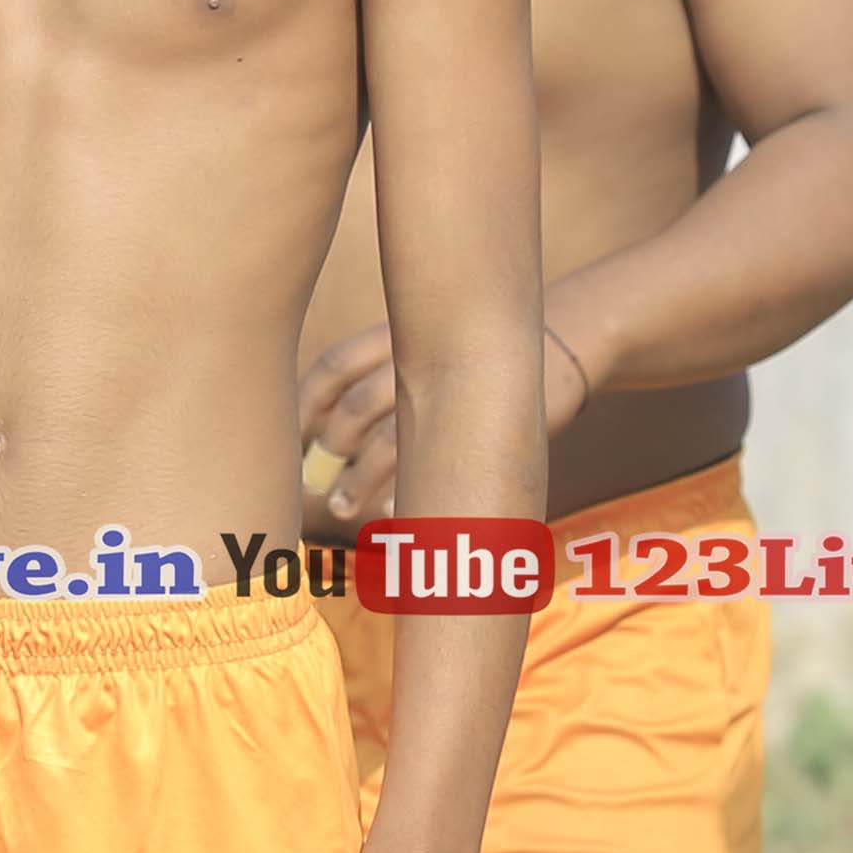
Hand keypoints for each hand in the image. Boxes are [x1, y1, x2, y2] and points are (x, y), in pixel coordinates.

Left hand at [294, 315, 594, 524]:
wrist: (563, 341)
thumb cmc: (475, 359)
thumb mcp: (425, 350)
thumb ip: (381, 382)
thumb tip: (322, 443)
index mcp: (396, 335)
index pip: (334, 366)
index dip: (305, 404)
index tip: (289, 441)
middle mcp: (419, 355)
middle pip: (358, 405)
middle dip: (330, 450)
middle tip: (311, 489)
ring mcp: (454, 385)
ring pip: (393, 439)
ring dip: (362, 480)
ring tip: (344, 510)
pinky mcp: (488, 417)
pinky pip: (436, 464)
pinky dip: (407, 494)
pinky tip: (392, 517)